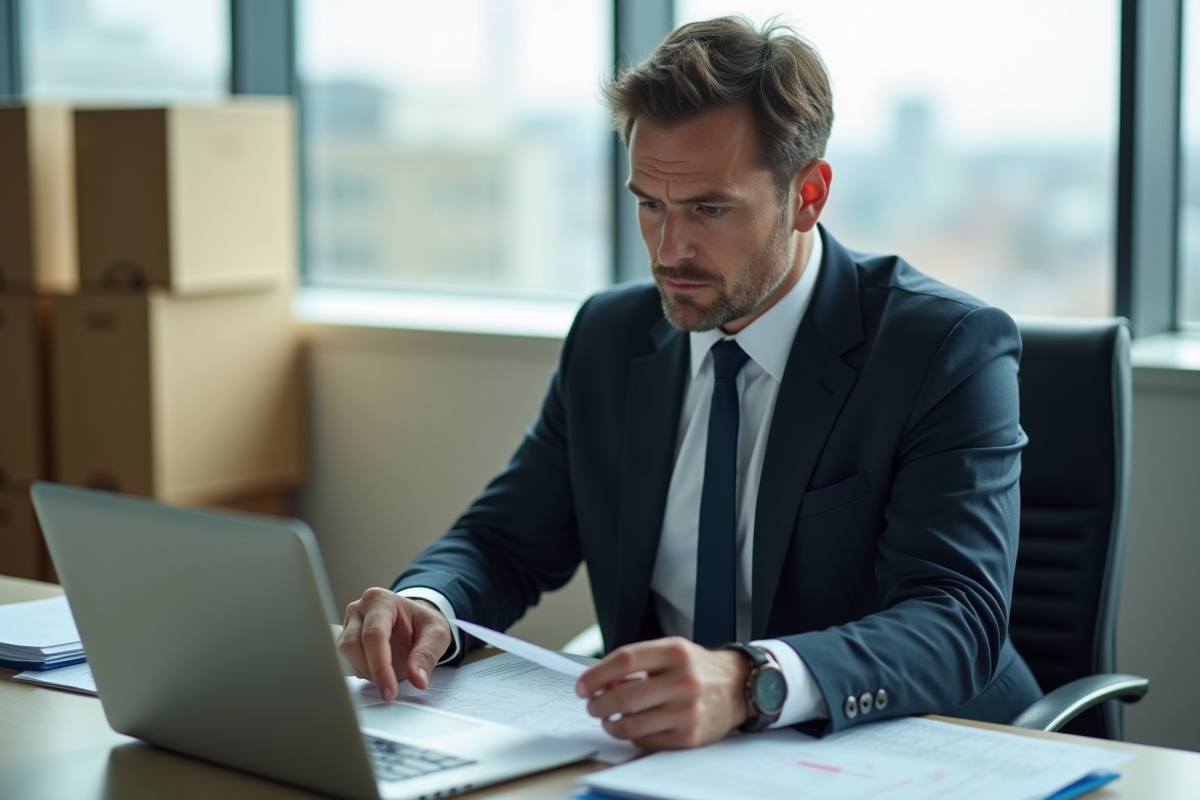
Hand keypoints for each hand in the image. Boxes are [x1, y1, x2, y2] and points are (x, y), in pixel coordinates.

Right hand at [337, 588, 452, 700]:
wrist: (415, 622)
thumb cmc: (423, 624)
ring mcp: (349, 623)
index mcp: (381, 601)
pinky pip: (344, 660)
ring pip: (345, 654)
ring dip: (365, 671)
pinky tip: (377, 670)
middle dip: (372, 671)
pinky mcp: (344, 638)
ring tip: (388, 671)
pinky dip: (360, 671)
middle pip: (352, 645)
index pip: (374, 635)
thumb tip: (418, 680)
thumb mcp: (437, 635)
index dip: (380, 667)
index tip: (389, 691)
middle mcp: (360, 609)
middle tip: (391, 685)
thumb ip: (426, 656)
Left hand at [575, 636, 749, 749]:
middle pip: (623, 696)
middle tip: (592, 705)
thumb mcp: (671, 651)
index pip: (624, 661)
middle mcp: (683, 680)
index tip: (582, 686)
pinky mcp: (689, 736)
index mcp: (675, 652)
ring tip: (608, 719)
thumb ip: (637, 662)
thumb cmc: (697, 668)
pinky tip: (632, 727)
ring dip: (610, 724)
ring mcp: (687, 711)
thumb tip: (598, 682)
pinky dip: (632, 736)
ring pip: (631, 725)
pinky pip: (646, 741)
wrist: (737, 687)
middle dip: (598, 704)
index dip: (596, 675)